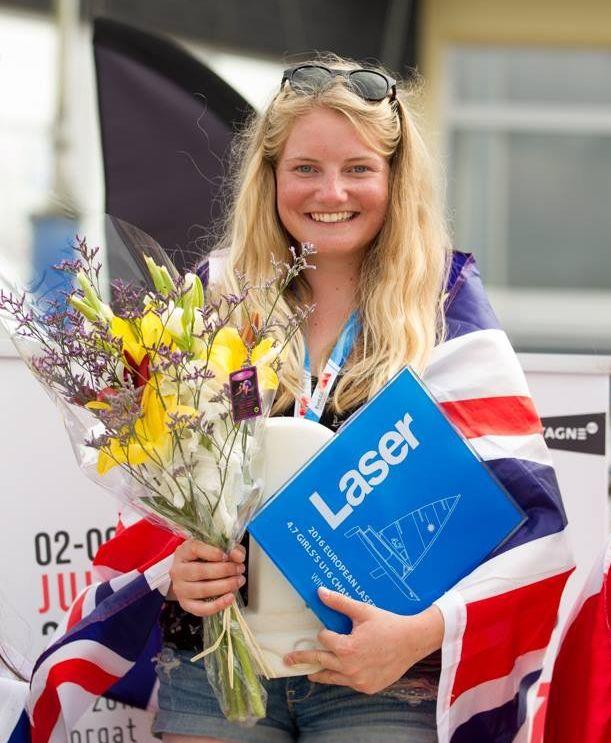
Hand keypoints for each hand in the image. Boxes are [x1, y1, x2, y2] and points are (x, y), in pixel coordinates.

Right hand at [168, 539, 245, 616]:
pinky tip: (230, 597)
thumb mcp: (218, 548)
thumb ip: (230, 549)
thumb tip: (238, 556)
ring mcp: (180, 589)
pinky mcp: (186, 604)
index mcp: (183, 551)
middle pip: (200, 571)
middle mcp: (178, 570)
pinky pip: (201, 608)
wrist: (192, 574)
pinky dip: (218, 604)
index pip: (194, 548)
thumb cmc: (206, 559)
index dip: (212, 552)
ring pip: (202, 590)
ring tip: (238, 580)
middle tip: (240, 568)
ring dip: (225, 586)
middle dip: (225, 570)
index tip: (227, 555)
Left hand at [284, 587, 443, 694]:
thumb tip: (320, 591)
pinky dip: (342, 677)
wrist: (413, 641)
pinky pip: (348, 683)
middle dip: (303, 659)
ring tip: (309, 674)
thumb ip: (339, 603)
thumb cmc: (388, 624)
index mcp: (347, 648)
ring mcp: (359, 681)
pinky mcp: (367, 688)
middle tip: (289, 660)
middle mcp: (350, 668)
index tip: (327, 630)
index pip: (324, 639)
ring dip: (320, 674)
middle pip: (320, 662)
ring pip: (332, 678)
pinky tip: (340, 673)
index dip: (325, 633)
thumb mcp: (363, 611)